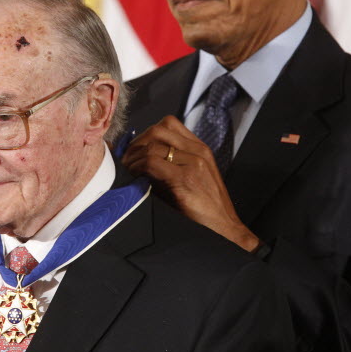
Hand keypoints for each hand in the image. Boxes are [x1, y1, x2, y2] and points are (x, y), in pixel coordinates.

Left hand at [121, 116, 259, 251]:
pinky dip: (138, 167)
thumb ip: (169, 164)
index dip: (146, 134)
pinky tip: (135, 177)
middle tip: (126, 160)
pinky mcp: (185, 178)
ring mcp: (193, 163)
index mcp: (199, 148)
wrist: (224, 227)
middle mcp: (197, 151)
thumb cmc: (204, 208)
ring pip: (152, 145)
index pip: (168, 124)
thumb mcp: (189, 178)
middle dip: (136, 143)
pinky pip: (152, 162)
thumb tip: (136, 159)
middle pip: (157, 130)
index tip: (135, 150)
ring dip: (134, 157)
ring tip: (128, 170)